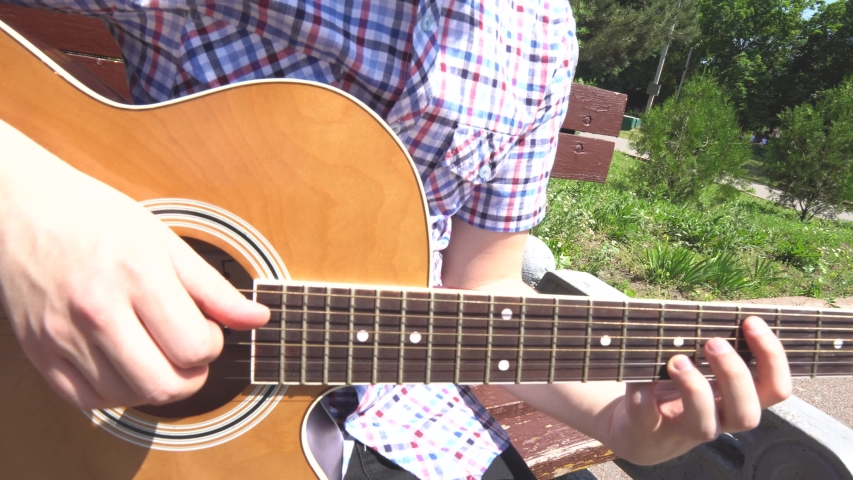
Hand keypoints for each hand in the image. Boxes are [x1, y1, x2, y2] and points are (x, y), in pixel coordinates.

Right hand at [0, 123, 268, 409]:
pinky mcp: (41, 353)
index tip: (206, 329)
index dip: (212, 345)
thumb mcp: (165, 241)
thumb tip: (258, 318)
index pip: (194, 346)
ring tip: (156, 353)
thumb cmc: (95, 218)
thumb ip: (214, 288)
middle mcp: (97, 309)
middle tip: (187, 351)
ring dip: (156, 385)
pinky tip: (126, 366)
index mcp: (137, 275)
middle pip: (164, 384)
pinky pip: (89, 401)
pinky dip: (117, 393)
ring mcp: (64, 336)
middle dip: (191, 376)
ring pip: (129, 398)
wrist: (22, 208)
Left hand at [604, 316, 790, 464]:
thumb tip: (720, 307)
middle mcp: (720, 420)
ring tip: (677, 360)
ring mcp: (684, 431)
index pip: (776, 389)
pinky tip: (639, 374)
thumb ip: (716, 342)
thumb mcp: (704, 365)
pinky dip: (642, 393)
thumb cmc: (680, 386)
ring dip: (694, 388)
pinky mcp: (649, 432)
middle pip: (747, 412)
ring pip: (704, 424)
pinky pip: (647, 418)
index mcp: (740, 400)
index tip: (751, 321)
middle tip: (713, 342)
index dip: (772, 357)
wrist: (640, 428)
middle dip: (734, 374)